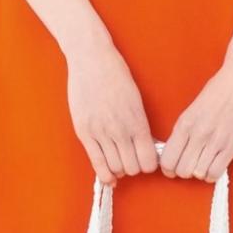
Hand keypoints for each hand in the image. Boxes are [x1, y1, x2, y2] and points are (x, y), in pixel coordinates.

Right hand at [66, 39, 158, 184]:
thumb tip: (145, 149)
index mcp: (137, 121)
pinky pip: (97, 164)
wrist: (90, 58)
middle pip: (132, 168)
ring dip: (119, 169)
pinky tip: (109, 175)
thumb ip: (140, 126)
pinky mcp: (84, 133)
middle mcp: (120, 130)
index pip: (148, 162)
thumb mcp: (136, 100)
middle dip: (134, 167)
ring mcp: (101, 132)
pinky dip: (105, 174)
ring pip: (115, 169)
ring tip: (118, 159)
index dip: (148, 164)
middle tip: (130, 158)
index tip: (145, 159)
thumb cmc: (115, 75)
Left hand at [159, 51, 232, 181]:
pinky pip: (215, 173)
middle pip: (182, 171)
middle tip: (189, 165)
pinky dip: (212, 174)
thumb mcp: (193, 109)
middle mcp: (198, 134)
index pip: (167, 160)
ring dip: (199, 172)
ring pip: (198, 174)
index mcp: (185, 124)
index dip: (168, 168)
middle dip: (183, 171)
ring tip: (203, 162)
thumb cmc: (220, 89)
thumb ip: (184, 130)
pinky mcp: (232, 147)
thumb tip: (176, 150)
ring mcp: (215, 142)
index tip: (173, 167)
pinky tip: (213, 164)